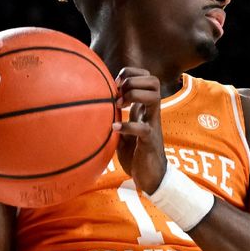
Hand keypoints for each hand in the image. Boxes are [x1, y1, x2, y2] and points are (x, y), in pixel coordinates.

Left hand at [113, 67, 166, 193]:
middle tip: (118, 93)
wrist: (150, 177)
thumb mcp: (123, 131)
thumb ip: (116, 117)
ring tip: (118, 105)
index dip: (132, 73)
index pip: (147, 77)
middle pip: (154, 81)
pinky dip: (127, 126)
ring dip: (134, 95)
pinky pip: (142, 128)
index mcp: (145, 108)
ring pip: (154, 97)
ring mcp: (153, 125)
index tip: (116, 83)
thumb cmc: (135, 153)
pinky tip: (114, 128)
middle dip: (134, 80)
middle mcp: (152, 113)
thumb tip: (95, 106)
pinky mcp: (150, 141)